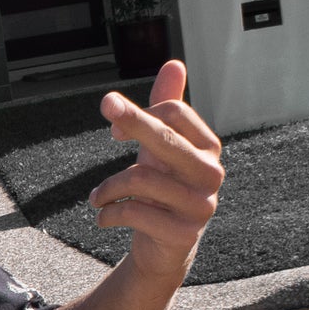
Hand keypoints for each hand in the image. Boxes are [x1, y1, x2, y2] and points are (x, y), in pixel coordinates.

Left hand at [87, 60, 223, 285]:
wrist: (167, 246)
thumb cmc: (164, 187)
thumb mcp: (162, 146)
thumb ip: (166, 107)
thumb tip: (174, 63)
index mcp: (208, 147)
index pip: (176, 113)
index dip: (140, 114)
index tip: (116, 130)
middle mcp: (211, 174)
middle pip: (166, 138)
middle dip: (132, 120)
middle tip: (106, 105)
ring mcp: (200, 206)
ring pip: (141, 179)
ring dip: (107, 188)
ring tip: (97, 197)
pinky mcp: (183, 234)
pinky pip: (135, 213)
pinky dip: (109, 213)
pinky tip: (103, 217)